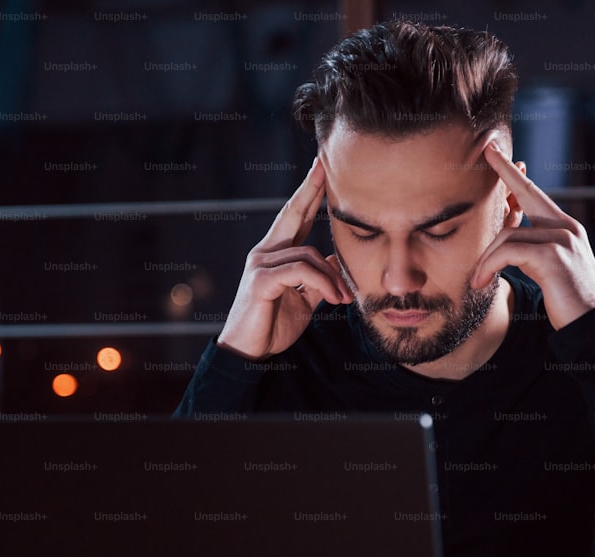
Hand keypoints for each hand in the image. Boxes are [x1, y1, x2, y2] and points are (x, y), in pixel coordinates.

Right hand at [217, 157, 352, 359]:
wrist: (250, 352)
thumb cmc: (273, 325)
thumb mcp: (304, 300)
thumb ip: (319, 279)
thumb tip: (338, 262)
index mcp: (275, 254)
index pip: (294, 217)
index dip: (309, 194)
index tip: (322, 171)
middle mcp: (265, 253)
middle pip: (291, 214)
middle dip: (310, 189)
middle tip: (323, 165)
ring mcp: (260, 265)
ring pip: (308, 254)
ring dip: (333, 277)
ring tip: (344, 299)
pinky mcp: (261, 281)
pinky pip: (299, 271)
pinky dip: (322, 283)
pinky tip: (334, 299)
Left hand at [472, 139, 594, 329]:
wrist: (592, 328)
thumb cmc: (566, 302)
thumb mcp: (546, 269)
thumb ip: (529, 247)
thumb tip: (504, 233)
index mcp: (565, 228)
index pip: (534, 193)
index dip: (513, 173)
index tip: (495, 153)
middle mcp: (567, 227)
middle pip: (526, 192)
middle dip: (504, 172)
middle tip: (486, 151)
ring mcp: (563, 239)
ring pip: (506, 234)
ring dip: (485, 259)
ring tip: (476, 280)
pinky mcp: (553, 256)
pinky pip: (508, 251)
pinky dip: (490, 266)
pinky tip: (482, 282)